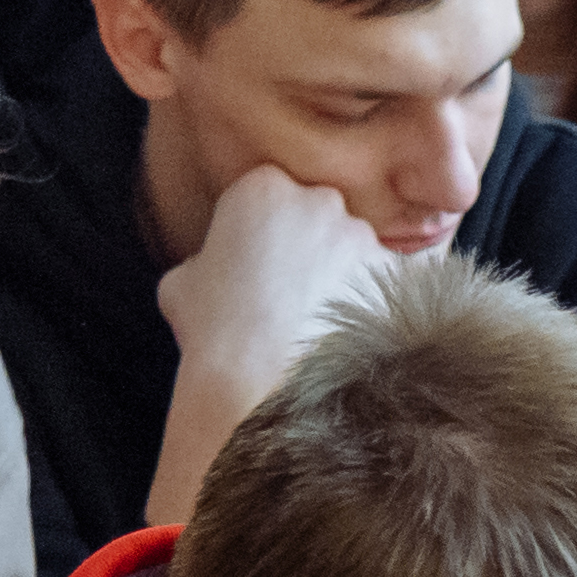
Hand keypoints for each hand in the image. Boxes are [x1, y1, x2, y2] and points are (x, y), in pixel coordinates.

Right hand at [152, 164, 406, 405]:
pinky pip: (389, 284)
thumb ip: (205, 258)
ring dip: (343, 274)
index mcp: (262, 188)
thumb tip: (212, 264)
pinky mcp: (396, 278)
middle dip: (308, 244)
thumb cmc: (213, 334)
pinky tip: (350, 334)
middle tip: (290, 291)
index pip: (269, 192)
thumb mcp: (180, 285)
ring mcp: (364, 238)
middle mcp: (321, 201)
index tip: (259, 259)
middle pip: (319, 214)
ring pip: (356, 248)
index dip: (263, 228)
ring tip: (319, 321)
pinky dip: (374, 304)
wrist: (263, 388)